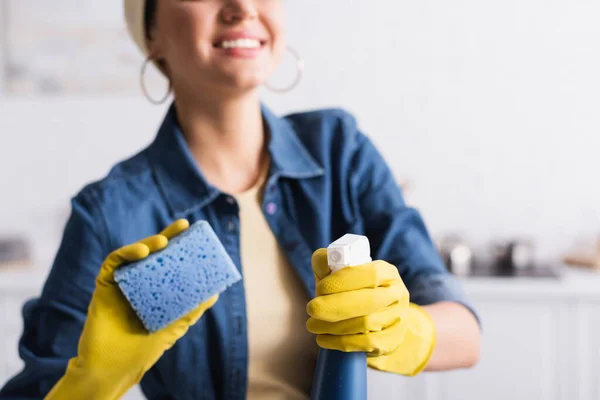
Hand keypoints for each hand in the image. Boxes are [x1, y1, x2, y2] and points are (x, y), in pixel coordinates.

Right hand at [46, 219, 217, 399]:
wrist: (114, 368)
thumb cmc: (144, 349)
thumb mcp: (174, 326)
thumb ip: (191, 309)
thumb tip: (214, 293)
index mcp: (155, 287)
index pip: (169, 261)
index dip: (180, 244)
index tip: (194, 232)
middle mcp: (138, 281)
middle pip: (153, 252)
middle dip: (168, 235)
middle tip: (183, 225)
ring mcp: (122, 282)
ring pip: (134, 253)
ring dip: (148, 243)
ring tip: (162, 241)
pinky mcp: (105, 285)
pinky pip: (113, 263)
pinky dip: (126, 253)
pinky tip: (141, 252)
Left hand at [306, 248, 435, 375]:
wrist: (381, 321)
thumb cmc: (354, 292)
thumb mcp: (342, 275)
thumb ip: (328, 263)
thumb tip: (321, 260)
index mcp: (387, 273)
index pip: (369, 274)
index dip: (342, 281)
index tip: (319, 288)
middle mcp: (397, 294)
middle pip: (368, 301)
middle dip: (334, 306)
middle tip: (311, 309)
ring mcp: (398, 319)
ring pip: (366, 324)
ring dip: (334, 326)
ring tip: (312, 325)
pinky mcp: (392, 341)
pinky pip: (367, 344)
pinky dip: (341, 342)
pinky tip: (323, 340)